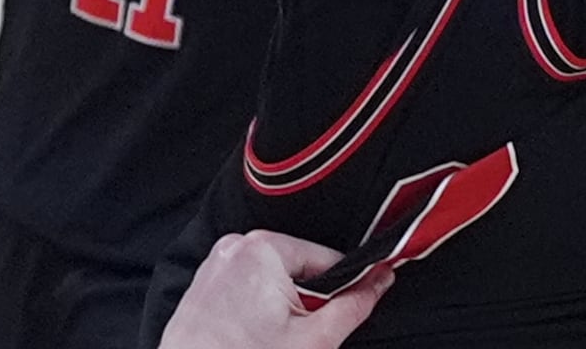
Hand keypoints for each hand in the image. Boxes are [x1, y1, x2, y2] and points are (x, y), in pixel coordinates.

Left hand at [158, 232, 395, 348]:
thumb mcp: (313, 339)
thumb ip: (353, 305)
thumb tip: (380, 280)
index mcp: (264, 248)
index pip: (328, 258)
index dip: (344, 289)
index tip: (345, 312)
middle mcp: (237, 245)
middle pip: (300, 268)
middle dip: (309, 301)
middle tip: (299, 335)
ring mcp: (217, 262)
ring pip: (274, 278)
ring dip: (284, 306)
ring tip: (271, 338)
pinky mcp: (205, 280)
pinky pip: (248, 284)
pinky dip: (259, 307)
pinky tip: (253, 336)